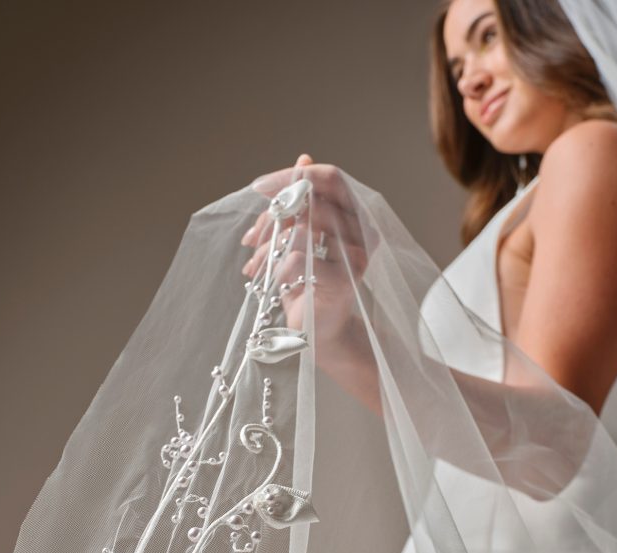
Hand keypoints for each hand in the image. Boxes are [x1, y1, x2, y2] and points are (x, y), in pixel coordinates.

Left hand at [242, 154, 373, 349]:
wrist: (318, 331)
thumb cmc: (308, 281)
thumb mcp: (299, 235)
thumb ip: (301, 200)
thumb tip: (303, 157)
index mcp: (357, 215)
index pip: (330, 179)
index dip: (294, 176)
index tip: (259, 187)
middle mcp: (365, 232)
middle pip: (312, 200)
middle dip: (273, 216)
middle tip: (251, 238)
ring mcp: (357, 256)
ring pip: (301, 228)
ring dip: (268, 246)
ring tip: (254, 264)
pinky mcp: (344, 282)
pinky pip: (299, 258)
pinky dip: (277, 268)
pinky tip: (269, 280)